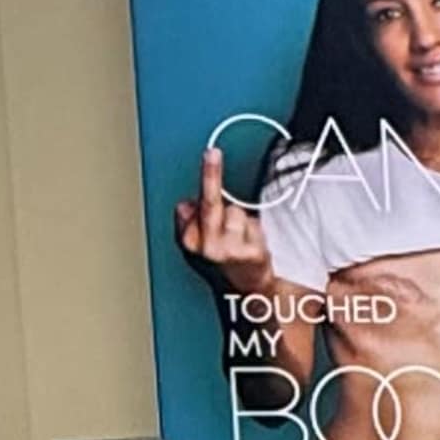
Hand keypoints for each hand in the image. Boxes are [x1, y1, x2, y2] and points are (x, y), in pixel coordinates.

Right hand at [174, 135, 266, 285]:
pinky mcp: (249, 253)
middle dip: (211, 174)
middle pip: (210, 202)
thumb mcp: (204, 239)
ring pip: (236, 212)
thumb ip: (192, 220)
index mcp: (190, 240)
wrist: (251, 287)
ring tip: (242, 234)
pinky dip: (254, 228)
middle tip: (213, 152)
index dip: (208, 176)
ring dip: (242, 218)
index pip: (193, 204)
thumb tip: (185, 206)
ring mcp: (228, 250)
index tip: (210, 153)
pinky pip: (252, 224)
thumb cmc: (228, 256)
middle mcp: (206, 247)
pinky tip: (252, 241)